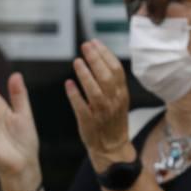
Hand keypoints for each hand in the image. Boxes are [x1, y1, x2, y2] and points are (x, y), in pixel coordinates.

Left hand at [67, 40, 134, 168]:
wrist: (112, 147)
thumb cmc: (112, 120)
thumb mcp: (119, 99)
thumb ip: (112, 80)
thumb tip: (100, 56)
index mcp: (122, 94)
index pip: (116, 69)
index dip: (105, 54)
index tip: (94, 42)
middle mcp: (114, 102)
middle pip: (107, 77)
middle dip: (96, 59)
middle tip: (85, 46)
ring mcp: (102, 113)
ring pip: (95, 92)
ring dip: (86, 75)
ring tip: (77, 61)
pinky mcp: (89, 123)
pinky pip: (82, 108)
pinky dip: (75, 96)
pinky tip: (69, 84)